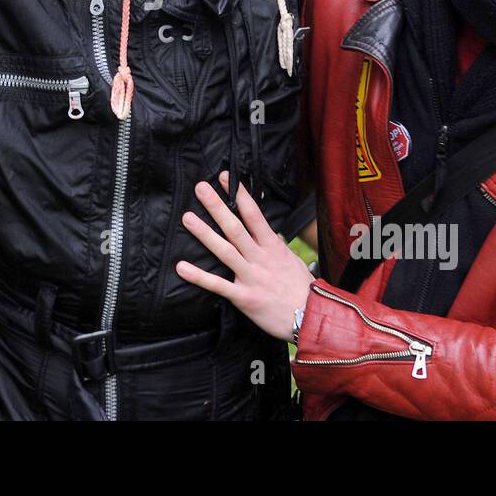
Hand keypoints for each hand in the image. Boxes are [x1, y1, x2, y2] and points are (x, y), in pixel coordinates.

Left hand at [176, 172, 314, 342]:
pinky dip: (199, 276)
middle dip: (217, 207)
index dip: (239, 195)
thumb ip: (272, 245)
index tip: (224, 177)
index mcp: (272, 246)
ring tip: (187, 218)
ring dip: (205, 234)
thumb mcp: (289, 259)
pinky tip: (182, 267)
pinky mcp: (245, 297)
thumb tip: (261, 231)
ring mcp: (252, 277)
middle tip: (200, 188)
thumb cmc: (300, 289)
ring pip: (225, 251)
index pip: (254, 215)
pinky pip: (218, 285)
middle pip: (236, 228)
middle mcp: (260, 258)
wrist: (313, 317)